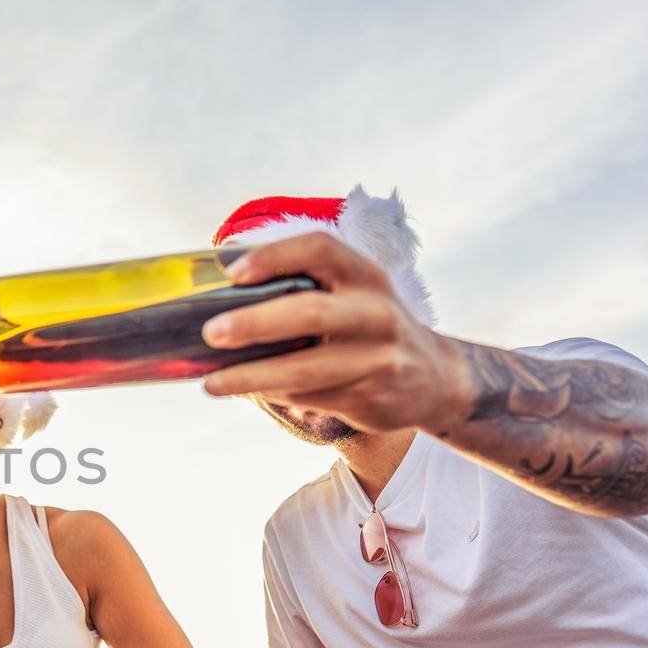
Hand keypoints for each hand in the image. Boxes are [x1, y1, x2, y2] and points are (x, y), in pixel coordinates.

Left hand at [199, 233, 466, 433]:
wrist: (435, 378)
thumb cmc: (368, 327)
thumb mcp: (353, 295)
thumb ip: (305, 289)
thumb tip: (220, 295)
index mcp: (365, 276)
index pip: (320, 249)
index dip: (275, 256)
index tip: (234, 273)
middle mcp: (376, 312)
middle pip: (310, 313)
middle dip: (254, 323)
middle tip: (211, 333)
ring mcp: (378, 358)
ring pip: (304, 370)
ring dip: (251, 377)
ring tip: (211, 383)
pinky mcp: (371, 398)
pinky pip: (310, 398)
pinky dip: (272, 395)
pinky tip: (246, 392)